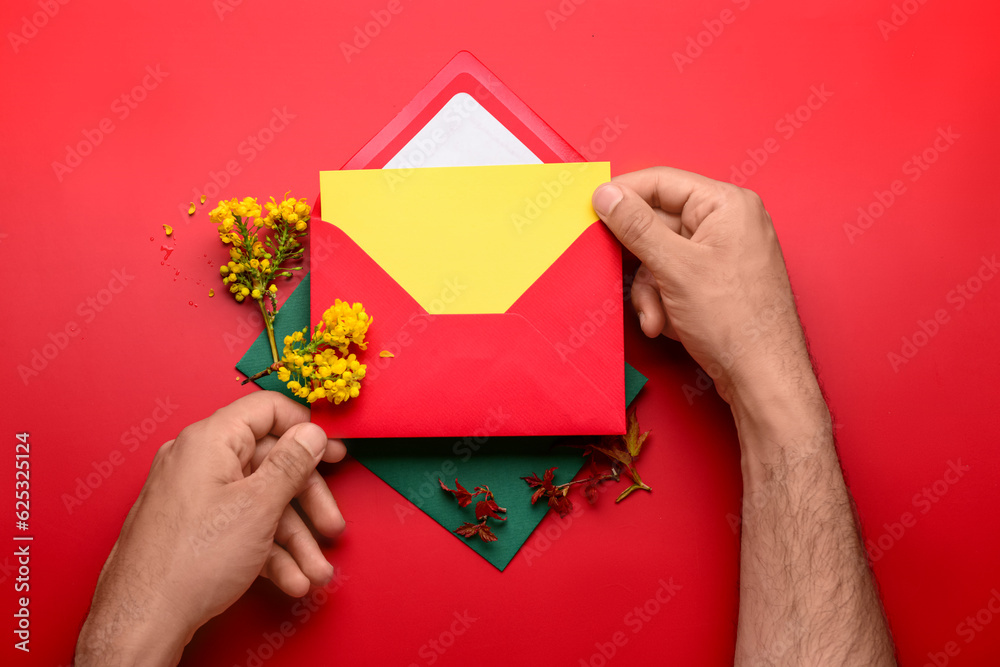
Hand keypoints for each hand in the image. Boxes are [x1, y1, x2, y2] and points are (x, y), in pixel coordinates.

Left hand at [76, 391, 346, 665]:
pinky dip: (267, 551)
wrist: (140, 622)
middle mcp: (197, 461)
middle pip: (270, 464)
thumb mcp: (258, 507)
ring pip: (259, 503)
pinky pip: (239, 526)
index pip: (267, 411)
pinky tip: (289, 579)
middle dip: (308, 502)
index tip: (335, 452)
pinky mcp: (191, 528)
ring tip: (314, 571)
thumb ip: (291, 463)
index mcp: (210, 441)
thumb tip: (311, 433)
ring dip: (294, 539)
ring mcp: (192, 495)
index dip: (307, 429)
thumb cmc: (190, 561)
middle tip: (331, 526)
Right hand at [594, 169, 894, 663]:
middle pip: (653, 228)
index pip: (656, 181)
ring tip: (669, 325)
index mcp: (730, 207)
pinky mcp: (719, 302)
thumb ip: (635, 227)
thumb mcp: (676, 272)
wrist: (773, 404)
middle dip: (639, 268)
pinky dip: (663, 315)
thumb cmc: (737, 337)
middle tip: (647, 297)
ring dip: (650, 296)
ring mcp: (727, 270)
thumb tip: (604, 193)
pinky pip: (669, 294)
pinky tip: (678, 336)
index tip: (581, 218)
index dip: (617, 201)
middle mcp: (733, 232)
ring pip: (655, 267)